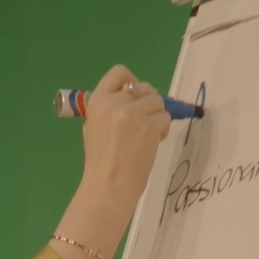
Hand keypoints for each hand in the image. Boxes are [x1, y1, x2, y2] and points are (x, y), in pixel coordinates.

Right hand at [80, 65, 172, 200]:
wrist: (109, 186)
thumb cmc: (100, 162)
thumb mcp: (93, 128)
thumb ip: (109, 109)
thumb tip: (130, 97)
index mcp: (98, 101)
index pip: (119, 72)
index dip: (131, 80)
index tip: (135, 95)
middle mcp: (115, 102)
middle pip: (143, 87)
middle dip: (148, 102)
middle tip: (145, 120)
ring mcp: (133, 113)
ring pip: (157, 101)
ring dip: (157, 116)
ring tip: (148, 134)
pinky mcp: (150, 125)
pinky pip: (165, 117)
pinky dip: (163, 129)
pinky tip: (153, 142)